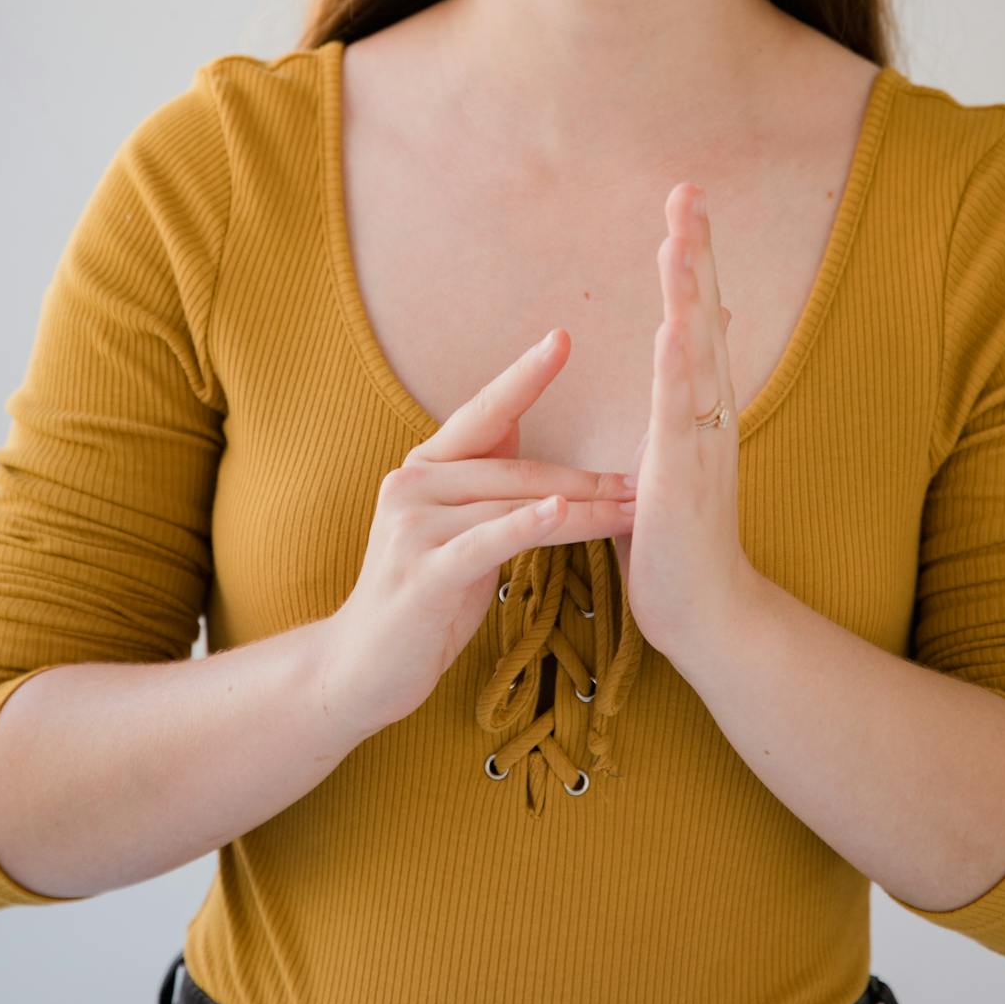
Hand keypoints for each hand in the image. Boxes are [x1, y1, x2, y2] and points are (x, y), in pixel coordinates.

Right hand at [319, 331, 637, 745]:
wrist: (360, 666)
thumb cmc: (423, 596)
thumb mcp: (455, 527)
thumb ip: (481, 480)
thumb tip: (518, 422)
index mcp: (426, 466)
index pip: (485, 412)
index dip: (525, 375)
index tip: (564, 337)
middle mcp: (413, 483)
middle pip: (516, 468)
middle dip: (585, 476)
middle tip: (644, 476)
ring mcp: (413, 526)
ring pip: (512, 505)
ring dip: (581, 509)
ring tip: (633, 508)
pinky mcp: (422, 572)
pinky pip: (486, 541)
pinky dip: (526, 526)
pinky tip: (561, 513)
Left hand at [611, 184, 750, 661]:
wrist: (706, 612)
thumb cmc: (681, 536)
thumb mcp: (678, 451)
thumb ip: (682, 399)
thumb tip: (691, 351)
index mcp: (699, 403)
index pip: (697, 313)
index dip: (693, 256)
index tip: (686, 198)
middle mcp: (708, 410)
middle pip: (704, 313)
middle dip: (696, 250)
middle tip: (689, 188)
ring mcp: (699, 439)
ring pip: (695, 350)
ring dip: (688, 292)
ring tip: (680, 237)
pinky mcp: (682, 474)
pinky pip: (680, 412)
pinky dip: (679, 367)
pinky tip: (674, 327)